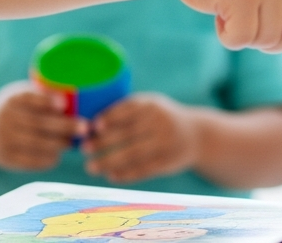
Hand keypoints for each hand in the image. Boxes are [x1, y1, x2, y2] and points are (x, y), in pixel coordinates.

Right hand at [0, 81, 80, 171]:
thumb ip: (42, 94)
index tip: (65, 104)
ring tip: (73, 142)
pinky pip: (31, 161)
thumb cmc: (14, 109)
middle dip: (65, 126)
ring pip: (37, 144)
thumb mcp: (20, 95)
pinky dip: (48, 159)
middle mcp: (5, 119)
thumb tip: (77, 96)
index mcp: (11, 99)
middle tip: (85, 128)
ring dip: (59, 144)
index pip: (29, 97)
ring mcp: (4, 140)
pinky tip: (57, 155)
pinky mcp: (6, 158)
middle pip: (38, 123)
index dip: (46, 100)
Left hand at [83, 93, 200, 183]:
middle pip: (127, 134)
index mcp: (153, 105)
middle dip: (103, 143)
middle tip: (84, 149)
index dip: (109, 118)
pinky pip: (143, 170)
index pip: (128, 110)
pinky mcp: (168, 162)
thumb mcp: (151, 105)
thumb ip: (127, 109)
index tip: (92, 127)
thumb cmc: (161, 117)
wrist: (197, 135)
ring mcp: (165, 143)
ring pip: (133, 155)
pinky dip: (125, 175)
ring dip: (109, 162)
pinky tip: (111, 176)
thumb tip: (90, 123)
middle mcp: (160, 123)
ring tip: (91, 167)